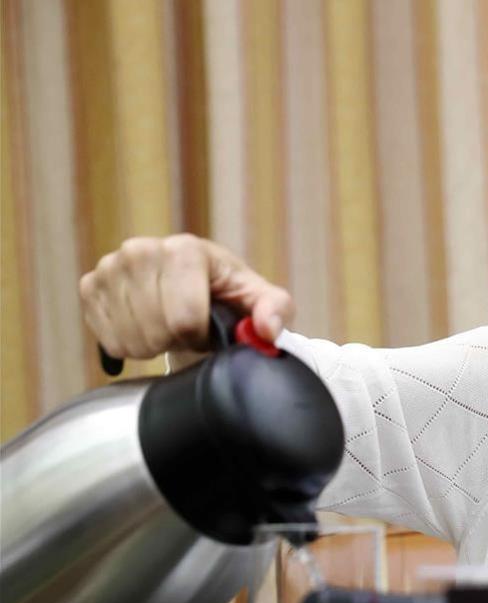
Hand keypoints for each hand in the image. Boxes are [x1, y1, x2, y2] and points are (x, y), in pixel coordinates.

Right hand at [78, 234, 293, 359]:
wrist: (191, 288)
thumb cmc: (227, 294)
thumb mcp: (261, 300)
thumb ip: (275, 311)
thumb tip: (268, 329)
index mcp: (185, 249)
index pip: (184, 318)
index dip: (200, 336)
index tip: (208, 329)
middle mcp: (140, 250)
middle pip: (156, 331)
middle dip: (177, 341)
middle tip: (188, 330)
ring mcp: (111, 267)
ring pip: (130, 339)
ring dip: (154, 345)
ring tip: (168, 327)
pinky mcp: (90, 286)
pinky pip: (108, 340)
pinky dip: (128, 345)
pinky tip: (144, 327)